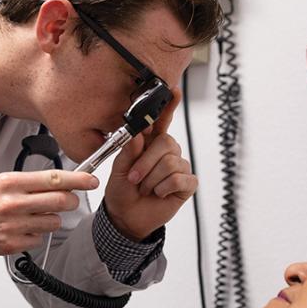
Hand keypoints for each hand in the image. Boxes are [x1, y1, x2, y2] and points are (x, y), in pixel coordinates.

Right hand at [0, 170, 98, 256]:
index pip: (53, 178)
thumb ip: (22, 182)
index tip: (90, 179)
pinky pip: (38, 239)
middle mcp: (13, 204)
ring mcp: (14, 226)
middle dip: (71, 200)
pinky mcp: (12, 244)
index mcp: (9, 184)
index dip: (77, 179)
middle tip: (70, 199)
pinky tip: (21, 229)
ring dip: (50, 218)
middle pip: (60, 201)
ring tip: (33, 216)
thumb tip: (49, 182)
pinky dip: (35, 234)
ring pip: (53, 222)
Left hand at [104, 101, 196, 240]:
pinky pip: (179, 179)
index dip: (169, 106)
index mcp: (150, 143)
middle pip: (166, 143)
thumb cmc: (122, 191)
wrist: (126, 217)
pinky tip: (158, 193)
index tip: (174, 91)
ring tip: (145, 188)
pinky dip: (163, 189)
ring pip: (170, 163)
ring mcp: (179, 167)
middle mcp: (167, 152)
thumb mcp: (119, 169)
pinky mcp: (187, 183)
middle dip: (146, 163)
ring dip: (151, 180)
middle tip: (134, 178)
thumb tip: (137, 132)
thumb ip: (128, 150)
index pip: (162, 121)